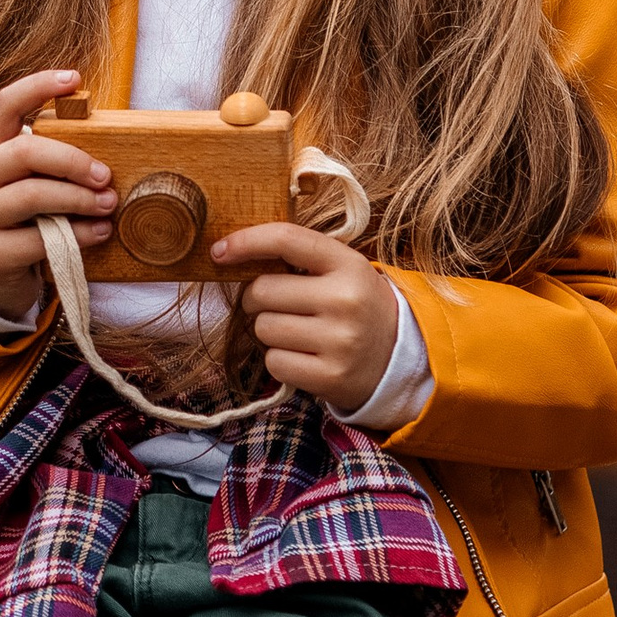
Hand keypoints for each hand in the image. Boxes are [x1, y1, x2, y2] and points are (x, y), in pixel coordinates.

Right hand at [0, 73, 118, 325]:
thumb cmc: (19, 217)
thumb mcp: (25, 180)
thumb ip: (50, 161)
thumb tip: (106, 143)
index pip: (5, 105)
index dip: (38, 86)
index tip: (75, 78)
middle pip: (24, 151)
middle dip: (73, 160)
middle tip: (106, 175)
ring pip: (32, 195)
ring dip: (79, 198)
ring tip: (107, 204)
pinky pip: (39, 238)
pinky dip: (78, 233)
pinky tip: (98, 231)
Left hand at [211, 221, 399, 414]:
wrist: (397, 357)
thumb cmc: (355, 305)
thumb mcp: (342, 270)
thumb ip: (299, 256)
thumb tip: (230, 252)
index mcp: (348, 264)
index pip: (286, 239)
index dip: (245, 242)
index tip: (219, 252)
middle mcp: (345, 300)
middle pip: (262, 291)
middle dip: (257, 298)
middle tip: (277, 305)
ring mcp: (339, 341)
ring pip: (264, 329)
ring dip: (269, 331)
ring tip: (298, 332)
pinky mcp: (330, 377)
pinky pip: (273, 362)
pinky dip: (279, 360)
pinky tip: (303, 356)